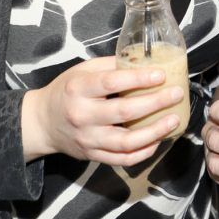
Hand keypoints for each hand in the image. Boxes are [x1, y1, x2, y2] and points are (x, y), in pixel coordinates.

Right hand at [21, 56, 183, 164]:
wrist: (42, 123)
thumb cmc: (66, 91)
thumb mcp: (81, 71)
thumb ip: (110, 66)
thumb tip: (143, 60)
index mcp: (78, 89)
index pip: (112, 83)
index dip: (139, 79)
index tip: (161, 74)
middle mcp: (82, 115)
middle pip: (124, 112)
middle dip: (155, 103)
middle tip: (176, 94)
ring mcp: (88, 139)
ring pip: (126, 141)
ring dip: (154, 132)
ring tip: (174, 120)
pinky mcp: (92, 155)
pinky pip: (122, 159)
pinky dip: (143, 152)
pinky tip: (158, 140)